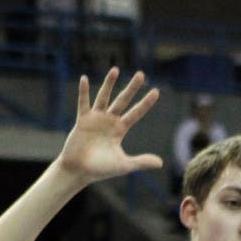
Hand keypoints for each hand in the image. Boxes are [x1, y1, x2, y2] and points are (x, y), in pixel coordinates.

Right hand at [57, 67, 162, 184]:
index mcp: (120, 130)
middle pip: (123, 100)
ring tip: (116, 69)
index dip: (145, 103)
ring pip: (104, 97)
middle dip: (132, 88)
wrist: (79, 171)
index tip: (156, 91)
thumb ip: (141, 162)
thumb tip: (161, 164)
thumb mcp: (124, 165)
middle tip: (141, 74)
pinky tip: (84, 78)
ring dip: (109, 83)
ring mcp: (96, 119)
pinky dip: (83, 91)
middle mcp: (109, 121)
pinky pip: (83, 103)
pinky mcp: (82, 120)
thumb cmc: (101, 169)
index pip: (136, 113)